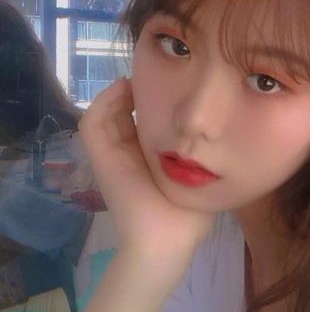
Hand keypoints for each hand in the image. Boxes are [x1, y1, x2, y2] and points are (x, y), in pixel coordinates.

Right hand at [77, 77, 215, 269]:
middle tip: (155, 72)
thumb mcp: (199, 174)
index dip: (152, 97)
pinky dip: (103, 101)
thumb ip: (202, 154)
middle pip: (122, 111)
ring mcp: (111, 155)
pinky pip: (91, 121)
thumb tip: (216, 128)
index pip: (142, 118)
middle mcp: (127, 153)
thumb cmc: (189, 212)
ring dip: (119, 92)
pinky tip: (124, 88)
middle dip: (137, 89)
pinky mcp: (100, 158)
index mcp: (147, 156)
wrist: (167, 239)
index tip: (172, 80)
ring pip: (105, 112)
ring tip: (138, 77)